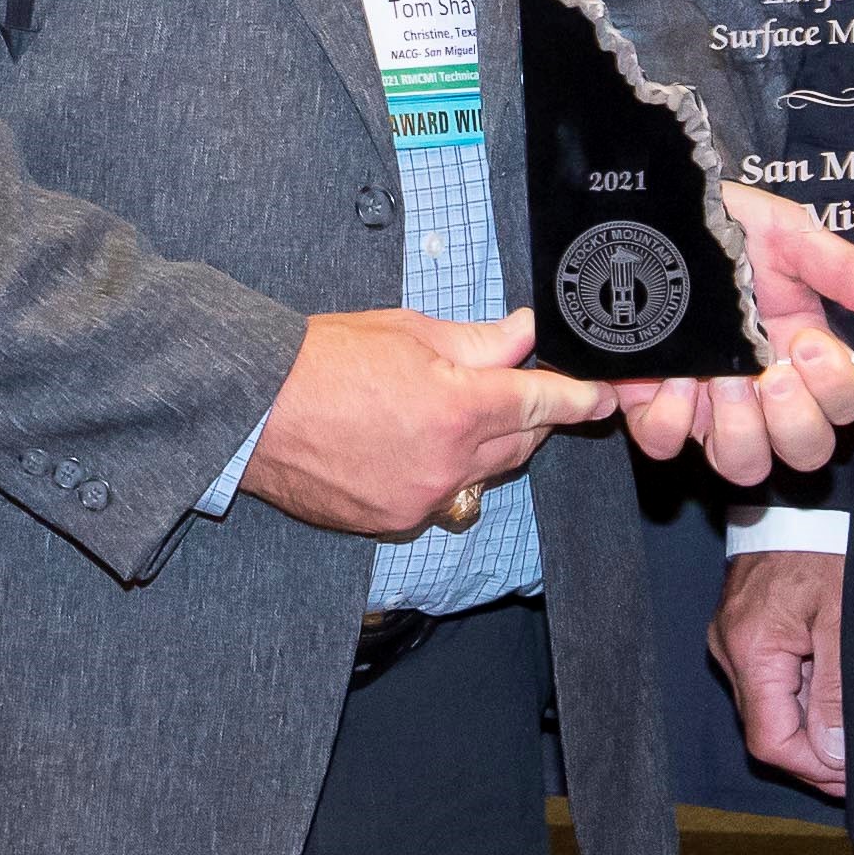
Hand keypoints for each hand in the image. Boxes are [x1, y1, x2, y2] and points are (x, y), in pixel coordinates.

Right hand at [243, 308, 613, 536]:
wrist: (252, 410)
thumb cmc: (320, 361)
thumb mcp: (407, 332)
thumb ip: (477, 341)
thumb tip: (523, 336)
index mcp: (457, 410)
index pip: (541, 405)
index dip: (578, 400)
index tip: (601, 399)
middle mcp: (448, 465)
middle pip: (520, 443)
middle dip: (529, 416)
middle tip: (514, 387)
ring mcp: (420, 500)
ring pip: (482, 474)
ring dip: (485, 446)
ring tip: (449, 412)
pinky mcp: (392, 523)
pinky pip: (440, 497)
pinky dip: (442, 472)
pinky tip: (412, 444)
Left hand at [613, 183, 853, 482]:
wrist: (655, 216)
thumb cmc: (727, 228)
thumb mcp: (786, 235)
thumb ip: (842, 268)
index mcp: (805, 354)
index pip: (844, 406)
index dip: (835, 390)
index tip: (808, 344)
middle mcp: (766, 392)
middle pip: (805, 452)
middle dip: (795, 423)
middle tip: (773, 375)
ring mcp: (713, 406)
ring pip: (744, 465)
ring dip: (740, 428)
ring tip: (725, 377)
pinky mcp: (657, 407)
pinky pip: (668, 444)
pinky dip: (671, 420)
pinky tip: (675, 375)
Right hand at [711, 548, 850, 797]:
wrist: (803, 501)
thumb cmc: (826, 549)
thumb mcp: (844, 621)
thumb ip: (836, 691)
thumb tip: (833, 753)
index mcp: (750, 648)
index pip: (769, 741)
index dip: (813, 768)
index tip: (851, 776)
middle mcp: (729, 649)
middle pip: (765, 730)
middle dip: (814, 753)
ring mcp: (731, 640)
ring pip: (767, 710)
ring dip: (808, 726)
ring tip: (849, 724)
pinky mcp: (741, 632)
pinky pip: (766, 683)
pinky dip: (799, 697)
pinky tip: (828, 692)